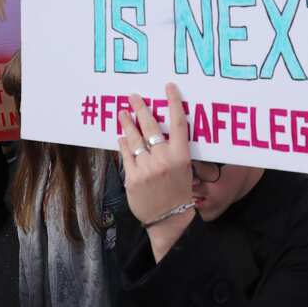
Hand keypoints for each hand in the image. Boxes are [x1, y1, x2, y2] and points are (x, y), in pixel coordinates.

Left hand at [118, 83, 194, 259]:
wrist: (169, 219)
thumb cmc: (180, 192)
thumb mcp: (185, 169)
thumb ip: (174, 150)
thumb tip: (163, 130)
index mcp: (181, 155)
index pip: (178, 122)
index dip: (173, 102)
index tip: (168, 87)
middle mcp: (163, 159)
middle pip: (150, 126)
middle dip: (141, 108)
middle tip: (133, 97)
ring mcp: (146, 168)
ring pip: (134, 138)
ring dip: (127, 123)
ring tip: (122, 113)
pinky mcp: (132, 178)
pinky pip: (126, 154)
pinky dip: (124, 144)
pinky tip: (122, 137)